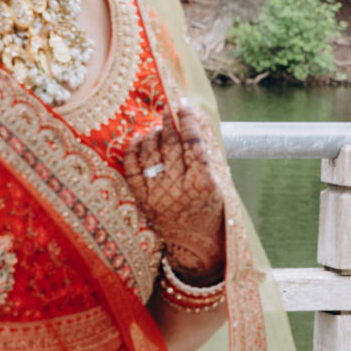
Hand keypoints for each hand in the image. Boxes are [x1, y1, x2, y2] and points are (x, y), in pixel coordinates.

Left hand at [122, 102, 224, 275]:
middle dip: (167, 123)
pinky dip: (133, 150)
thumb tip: (193, 121)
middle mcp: (178, 187)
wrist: (195, 245)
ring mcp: (158, 194)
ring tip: (156, 128)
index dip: (187, 119)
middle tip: (167, 111)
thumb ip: (206, 154)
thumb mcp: (218, 183)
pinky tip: (138, 140)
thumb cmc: (211, 210)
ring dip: (152, 135)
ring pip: (150, 153)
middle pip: (170, 144)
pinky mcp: (143, 200)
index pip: (193, 141)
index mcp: (202, 182)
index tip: (182, 104)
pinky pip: (132, 169)